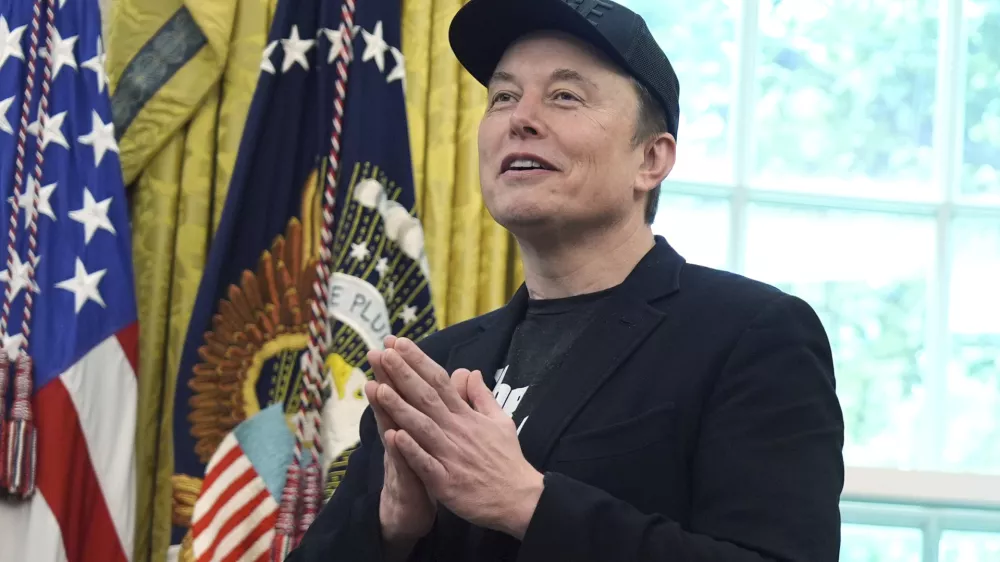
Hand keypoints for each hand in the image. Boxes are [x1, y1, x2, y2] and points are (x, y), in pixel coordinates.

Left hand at [375, 338, 544, 538]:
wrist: (519, 499)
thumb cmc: (507, 460)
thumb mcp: (501, 421)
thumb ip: (482, 396)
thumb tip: (470, 372)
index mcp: (466, 416)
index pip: (440, 382)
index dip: (419, 361)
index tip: (400, 343)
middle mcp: (457, 431)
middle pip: (427, 398)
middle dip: (403, 374)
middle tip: (383, 352)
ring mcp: (451, 456)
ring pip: (422, 427)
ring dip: (400, 408)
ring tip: (379, 388)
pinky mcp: (447, 482)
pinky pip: (425, 464)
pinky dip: (410, 450)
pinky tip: (393, 436)